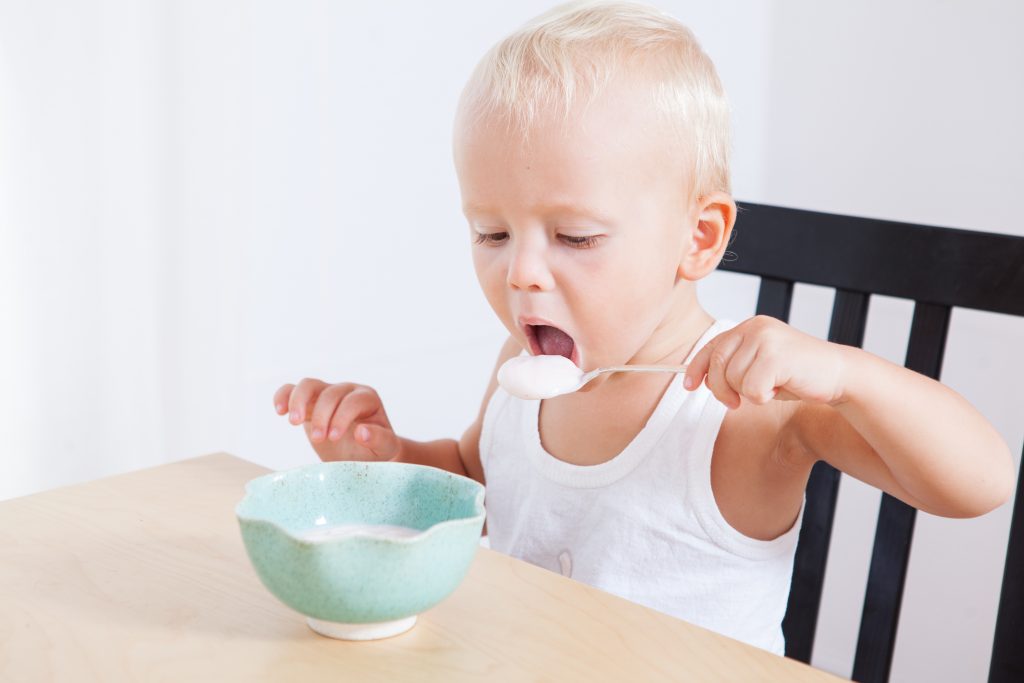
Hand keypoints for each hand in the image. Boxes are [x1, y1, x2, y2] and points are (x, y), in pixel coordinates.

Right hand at [273, 379, 401, 461]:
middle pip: (330, 393)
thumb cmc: (374, 449)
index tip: (334, 438)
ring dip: (299, 401)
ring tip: (294, 423)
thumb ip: (379, 439)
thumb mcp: (384, 449)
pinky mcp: (309, 401)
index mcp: (368, 399)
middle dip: (322, 416)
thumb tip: (361, 432)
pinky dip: (283, 396)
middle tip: (319, 439)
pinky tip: (280, 411)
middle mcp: (347, 391)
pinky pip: (292, 389)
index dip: (342, 417)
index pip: (352, 401)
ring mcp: (326, 393)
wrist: (360, 452)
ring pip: (309, 384)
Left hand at [683, 316, 847, 408]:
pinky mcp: (776, 356)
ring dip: (750, 393)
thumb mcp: (759, 366)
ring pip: (734, 379)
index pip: (712, 346)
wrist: (839, 375)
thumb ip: (734, 366)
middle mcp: (756, 327)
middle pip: (717, 364)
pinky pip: (752, 390)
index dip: (696, 368)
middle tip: (737, 401)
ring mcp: (766, 339)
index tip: (689, 386)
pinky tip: (782, 387)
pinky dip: (764, 397)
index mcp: (750, 327)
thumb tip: (700, 380)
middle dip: (721, 389)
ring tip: (773, 385)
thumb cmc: (798, 374)